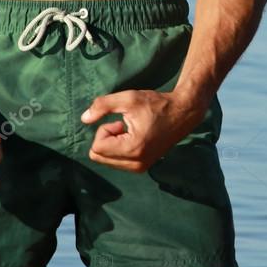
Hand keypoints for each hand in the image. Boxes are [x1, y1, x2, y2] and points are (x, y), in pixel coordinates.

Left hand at [81, 90, 206, 172]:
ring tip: (131, 131)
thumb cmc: (156, 104)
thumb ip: (102, 106)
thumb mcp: (128, 98)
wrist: (183, 113)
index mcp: (132, 149)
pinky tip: (135, 137)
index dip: (104, 130)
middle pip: (99, 156)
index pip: (97, 147)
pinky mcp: (142, 167)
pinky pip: (117, 162)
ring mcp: (140, 168)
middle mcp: (136, 163)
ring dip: (113, 144)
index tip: (120, 121)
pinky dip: (119, 149)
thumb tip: (84, 119)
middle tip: (124, 126)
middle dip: (106, 138)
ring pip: (106, 160)